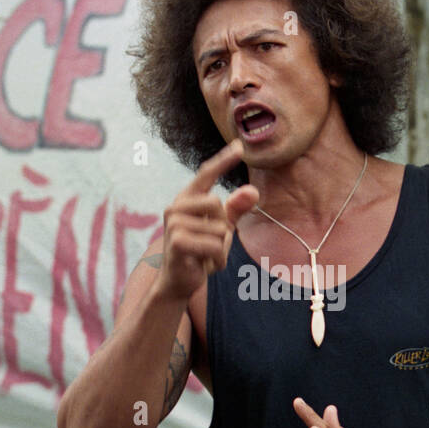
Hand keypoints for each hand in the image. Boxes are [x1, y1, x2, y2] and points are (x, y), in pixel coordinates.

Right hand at [157, 139, 258, 300]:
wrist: (179, 281)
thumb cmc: (200, 251)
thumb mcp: (221, 228)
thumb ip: (236, 209)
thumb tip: (254, 191)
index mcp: (187, 199)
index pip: (206, 173)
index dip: (224, 160)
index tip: (240, 146)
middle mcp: (176, 207)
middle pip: (218, 205)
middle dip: (223, 228)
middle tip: (210, 244)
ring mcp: (174, 223)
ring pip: (219, 229)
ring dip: (221, 248)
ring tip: (206, 256)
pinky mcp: (177, 241)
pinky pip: (214, 245)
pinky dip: (217, 259)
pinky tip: (204, 265)